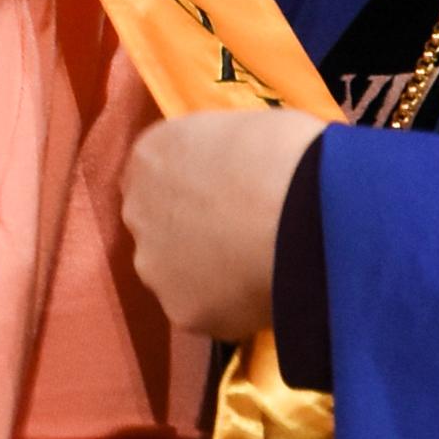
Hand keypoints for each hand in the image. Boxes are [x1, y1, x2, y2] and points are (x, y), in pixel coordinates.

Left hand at [122, 108, 322, 337]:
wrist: (302, 209)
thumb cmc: (284, 152)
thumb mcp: (243, 128)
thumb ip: (223, 154)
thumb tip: (238, 169)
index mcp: (151, 154)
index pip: (158, 175)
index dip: (193, 189)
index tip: (226, 198)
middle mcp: (137, 209)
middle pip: (159, 226)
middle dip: (193, 233)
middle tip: (244, 236)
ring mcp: (153, 264)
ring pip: (177, 274)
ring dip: (208, 273)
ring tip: (260, 269)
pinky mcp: (180, 310)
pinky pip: (207, 310)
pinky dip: (232, 307)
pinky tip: (266, 296)